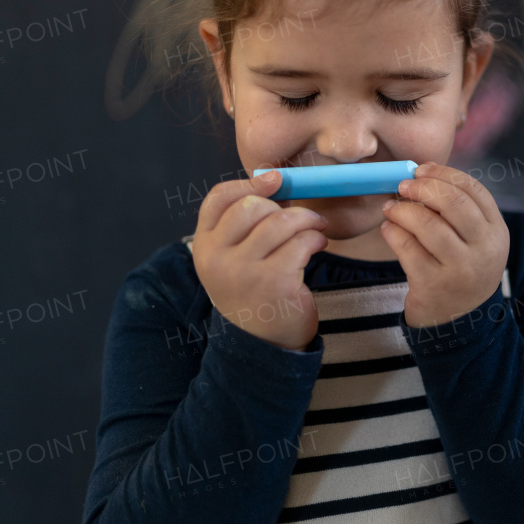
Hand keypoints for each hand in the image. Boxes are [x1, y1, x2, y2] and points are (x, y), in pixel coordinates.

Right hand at [190, 170, 327, 349]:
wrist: (264, 343)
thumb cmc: (255, 291)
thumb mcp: (236, 257)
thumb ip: (245, 225)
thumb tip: (275, 180)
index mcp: (204, 246)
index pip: (218, 199)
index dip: (249, 184)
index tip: (276, 180)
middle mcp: (217, 258)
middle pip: (252, 206)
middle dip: (284, 206)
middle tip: (301, 218)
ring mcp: (244, 271)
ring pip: (280, 221)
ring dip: (307, 219)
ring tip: (315, 229)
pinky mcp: (274, 282)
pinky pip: (301, 242)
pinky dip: (316, 238)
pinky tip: (318, 245)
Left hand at [380, 161, 509, 328]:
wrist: (458, 321)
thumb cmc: (461, 269)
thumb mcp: (475, 241)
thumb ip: (459, 210)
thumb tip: (422, 173)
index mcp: (497, 232)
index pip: (474, 190)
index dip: (444, 173)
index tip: (421, 169)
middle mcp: (484, 249)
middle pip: (453, 202)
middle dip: (423, 188)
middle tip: (403, 186)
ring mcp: (460, 269)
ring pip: (428, 224)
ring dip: (403, 210)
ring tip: (391, 208)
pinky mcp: (433, 284)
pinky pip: (407, 248)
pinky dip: (392, 233)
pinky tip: (388, 229)